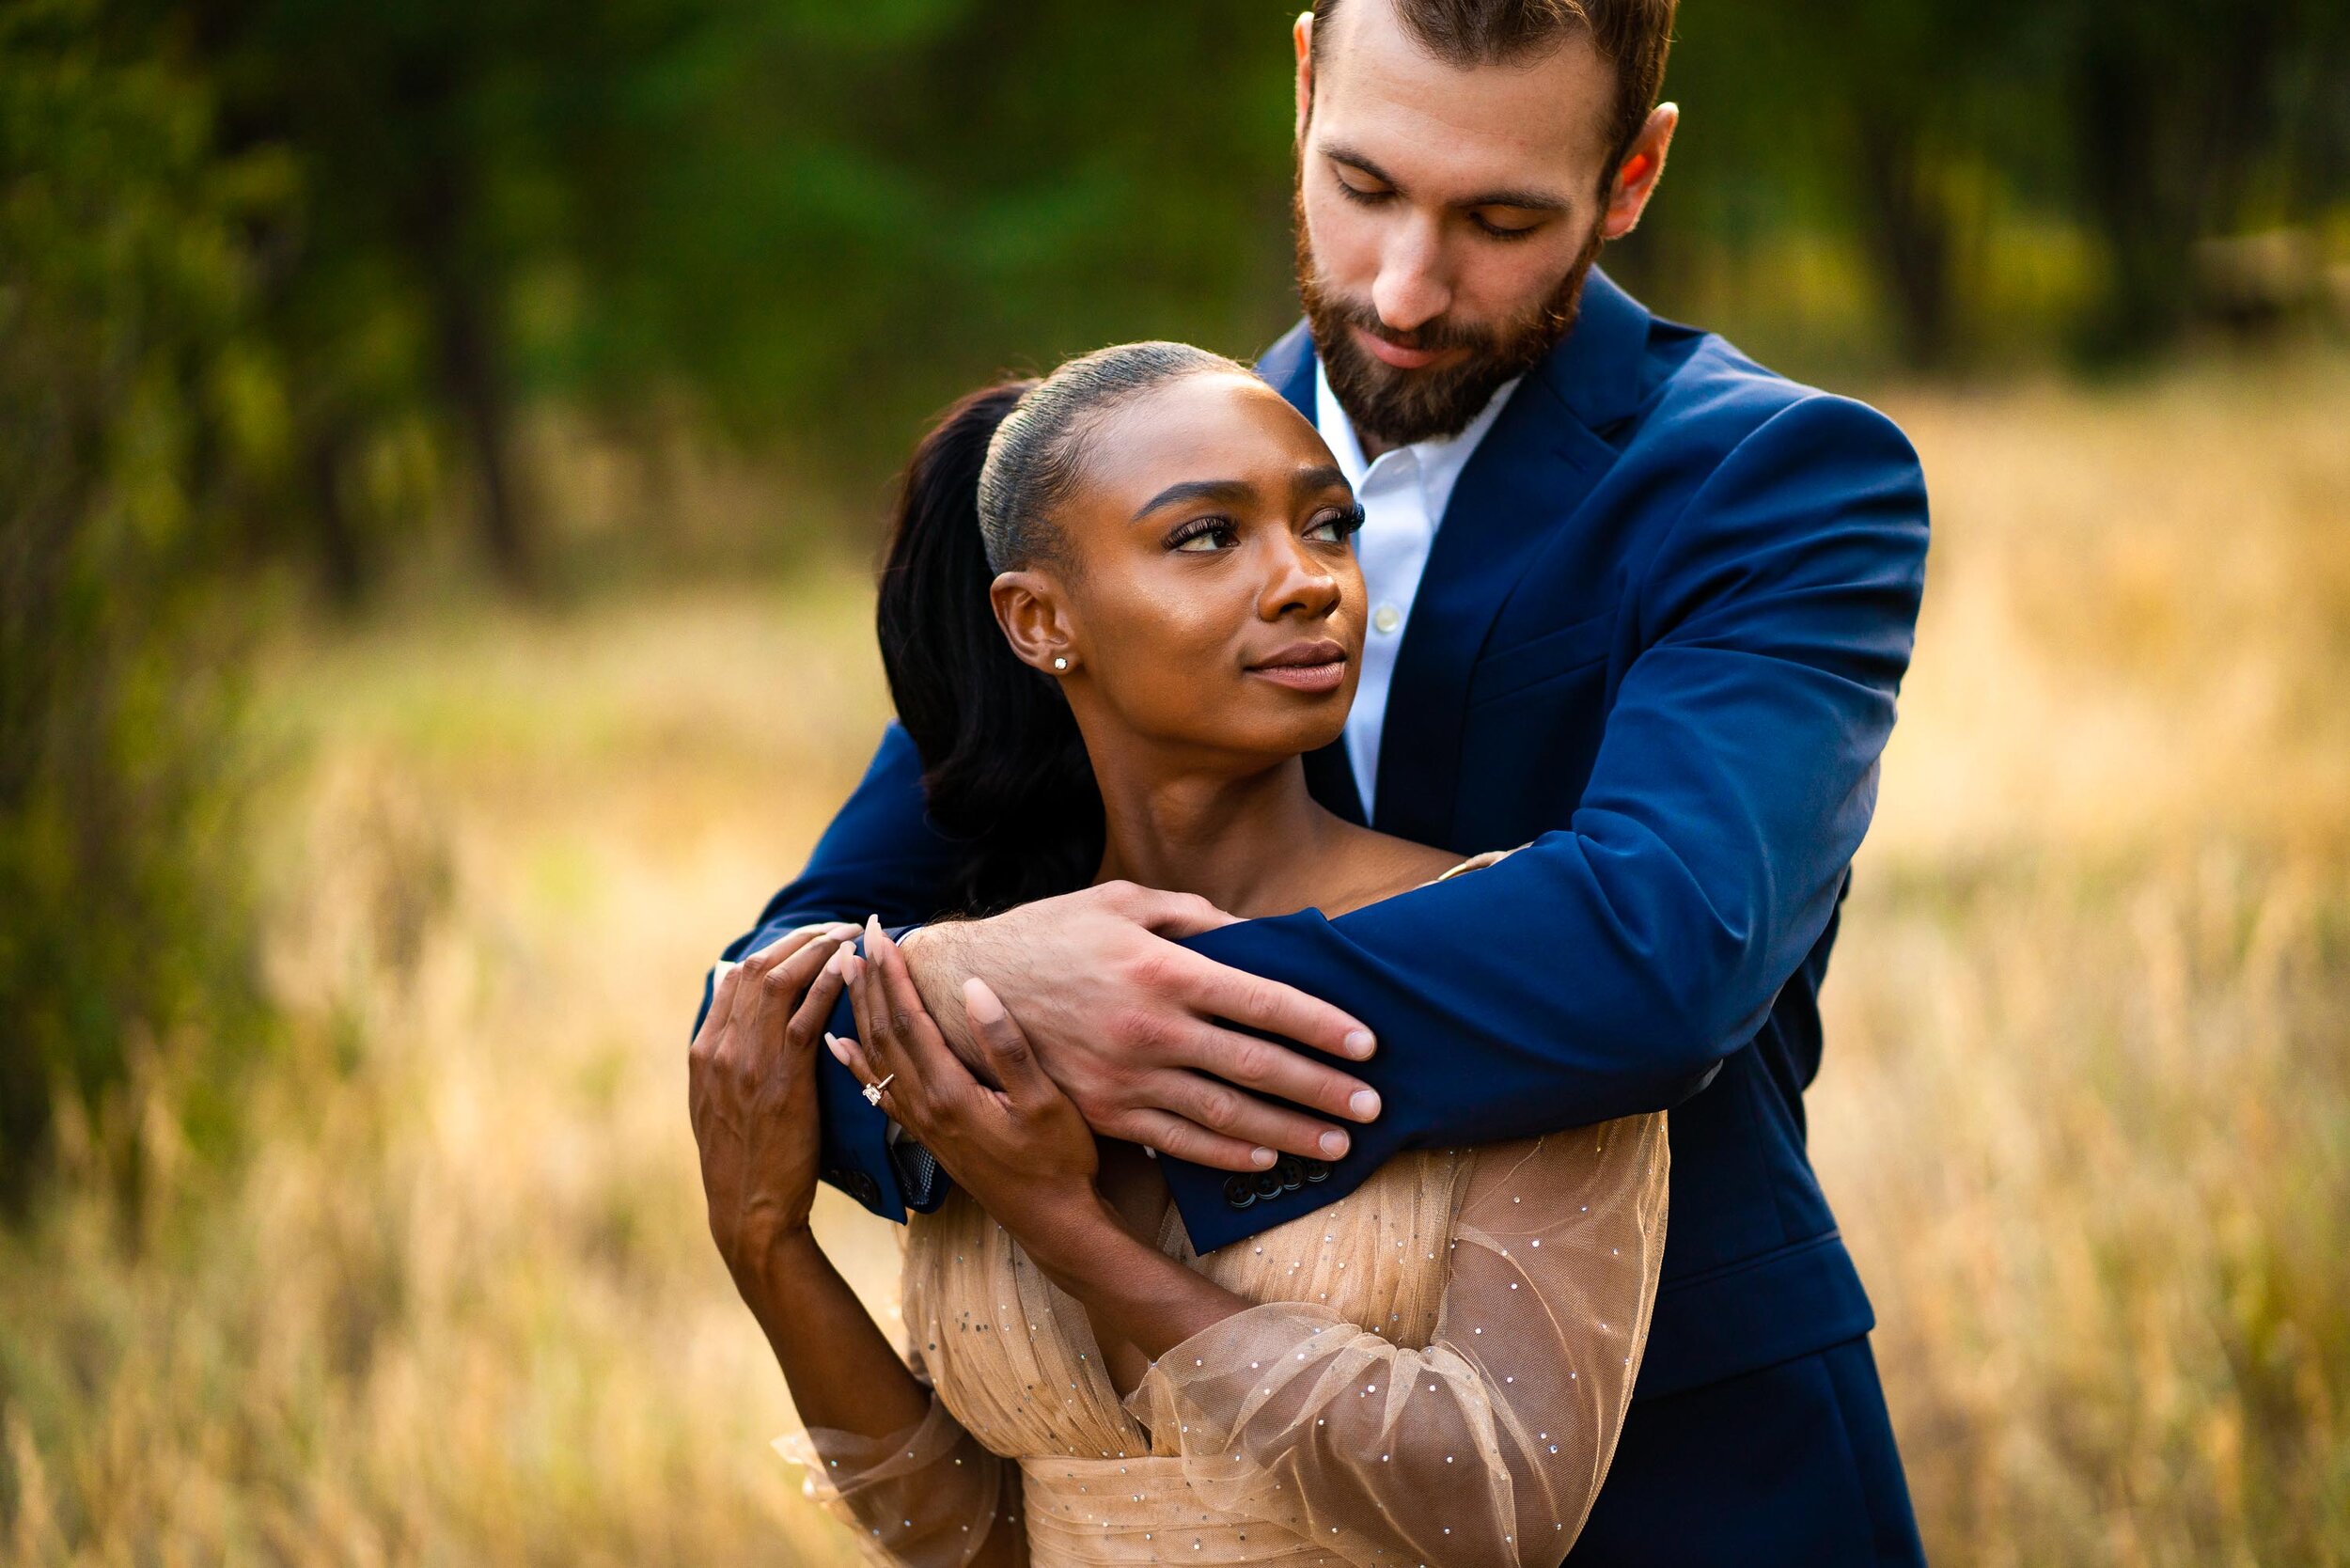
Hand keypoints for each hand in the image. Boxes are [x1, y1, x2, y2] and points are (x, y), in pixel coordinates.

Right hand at [687, 922, 855, 1289]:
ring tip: (850, 934)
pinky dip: (827, 983)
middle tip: (838, 925)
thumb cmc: (742, 1157)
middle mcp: (721, 1049)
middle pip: (757, 968)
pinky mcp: (782, 1081)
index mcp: (704, 1050)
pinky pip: (805, 1017)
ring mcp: (748, 1063)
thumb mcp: (715, 1101)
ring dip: (818, 949)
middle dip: (800, 937)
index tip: (809, 935)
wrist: (748, 1210)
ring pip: (780, 982)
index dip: (776, 946)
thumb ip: (721, 1049)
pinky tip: (850, 966)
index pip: (737, 975)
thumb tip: (728, 990)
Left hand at [832, 920, 1107, 1251]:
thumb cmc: (1058, 1161)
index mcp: (950, 1092)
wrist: (1052, 1222)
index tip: (879, 934)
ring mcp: (923, 1122)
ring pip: (876, 1057)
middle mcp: (926, 1106)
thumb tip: (973, 988)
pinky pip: (878, 1089)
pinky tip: (838, 1044)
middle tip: (857, 936)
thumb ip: (1007, 1046)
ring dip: (860, 1010)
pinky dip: (854, 1061)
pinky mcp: (927, 1135)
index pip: (909, 1020)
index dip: (892, 974)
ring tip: (845, 972)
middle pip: (884, 1032)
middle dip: (870, 980)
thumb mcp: (1045, 1101)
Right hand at [901, 883, 1382, 1171]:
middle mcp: (1151, 1028)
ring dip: (1289, 1133)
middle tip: (1373, 1105)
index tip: (1366, 1042)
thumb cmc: (1050, 934)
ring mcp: (1127, 1078)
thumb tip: (1254, 935)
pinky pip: (1178, 1141)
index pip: (1264, 1000)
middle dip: (1323, 1089)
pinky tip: (1265, 1159)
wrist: (963, 990)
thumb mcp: (1120, 901)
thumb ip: (1192, 916)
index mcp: (1163, 968)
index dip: (1322, 1024)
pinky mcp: (1104, 1112)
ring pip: (1226, 1114)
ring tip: (1337, 1144)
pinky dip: (1226, 1154)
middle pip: (1258, 1065)